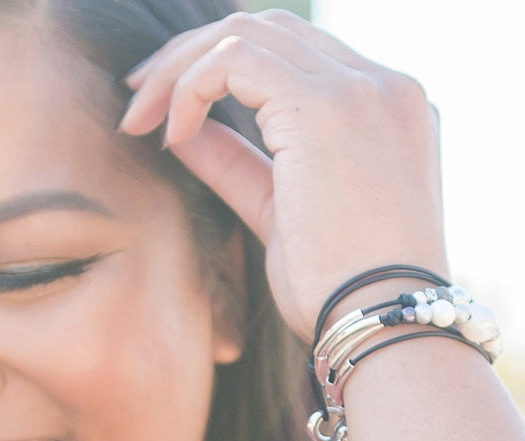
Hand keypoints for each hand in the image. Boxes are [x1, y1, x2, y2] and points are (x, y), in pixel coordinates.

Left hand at [118, 10, 447, 339]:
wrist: (383, 327)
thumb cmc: (339, 294)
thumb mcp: (278, 214)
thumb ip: (236, 162)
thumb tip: (181, 130)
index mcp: (386, 108)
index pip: (293, 52)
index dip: (219, 69)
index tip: (166, 114)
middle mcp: (383, 85)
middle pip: (268, 28)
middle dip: (190, 57)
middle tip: (137, 103)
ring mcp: (362, 89)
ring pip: (246, 33)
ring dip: (179, 68)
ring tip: (139, 117)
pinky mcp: (327, 106)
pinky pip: (234, 60)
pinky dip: (190, 87)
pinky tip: (171, 135)